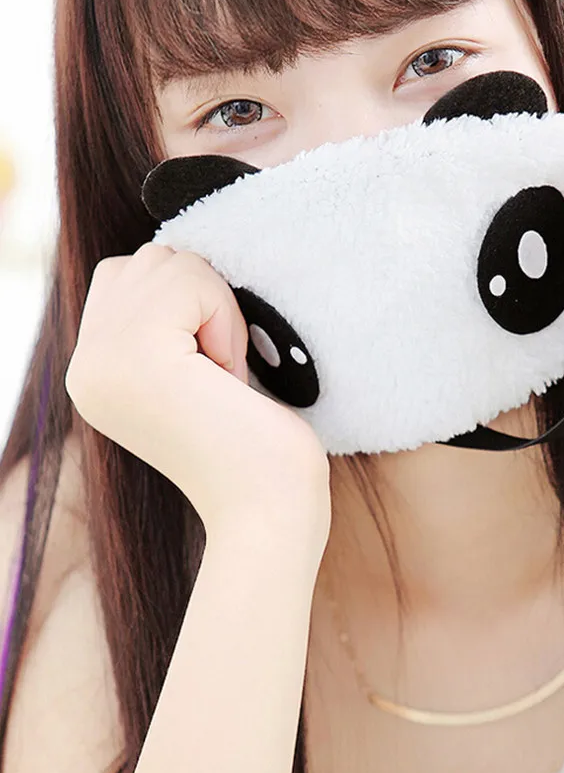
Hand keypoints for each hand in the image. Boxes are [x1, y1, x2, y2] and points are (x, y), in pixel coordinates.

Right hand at [66, 243, 330, 549]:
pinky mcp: (138, 355)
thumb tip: (176, 264)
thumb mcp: (192, 375)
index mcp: (97, 374)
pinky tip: (227, 374)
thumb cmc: (253, 447)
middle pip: (148, 261)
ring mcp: (104, 359)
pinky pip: (190, 279)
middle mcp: (86, 366)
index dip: (189, 305)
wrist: (269, 511)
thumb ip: (168, 327)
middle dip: (203, 300)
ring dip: (216, 307)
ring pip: (168, 262)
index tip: (211, 368)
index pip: (128, 279)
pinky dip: (224, 316)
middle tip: (221, 371)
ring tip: (223, 374)